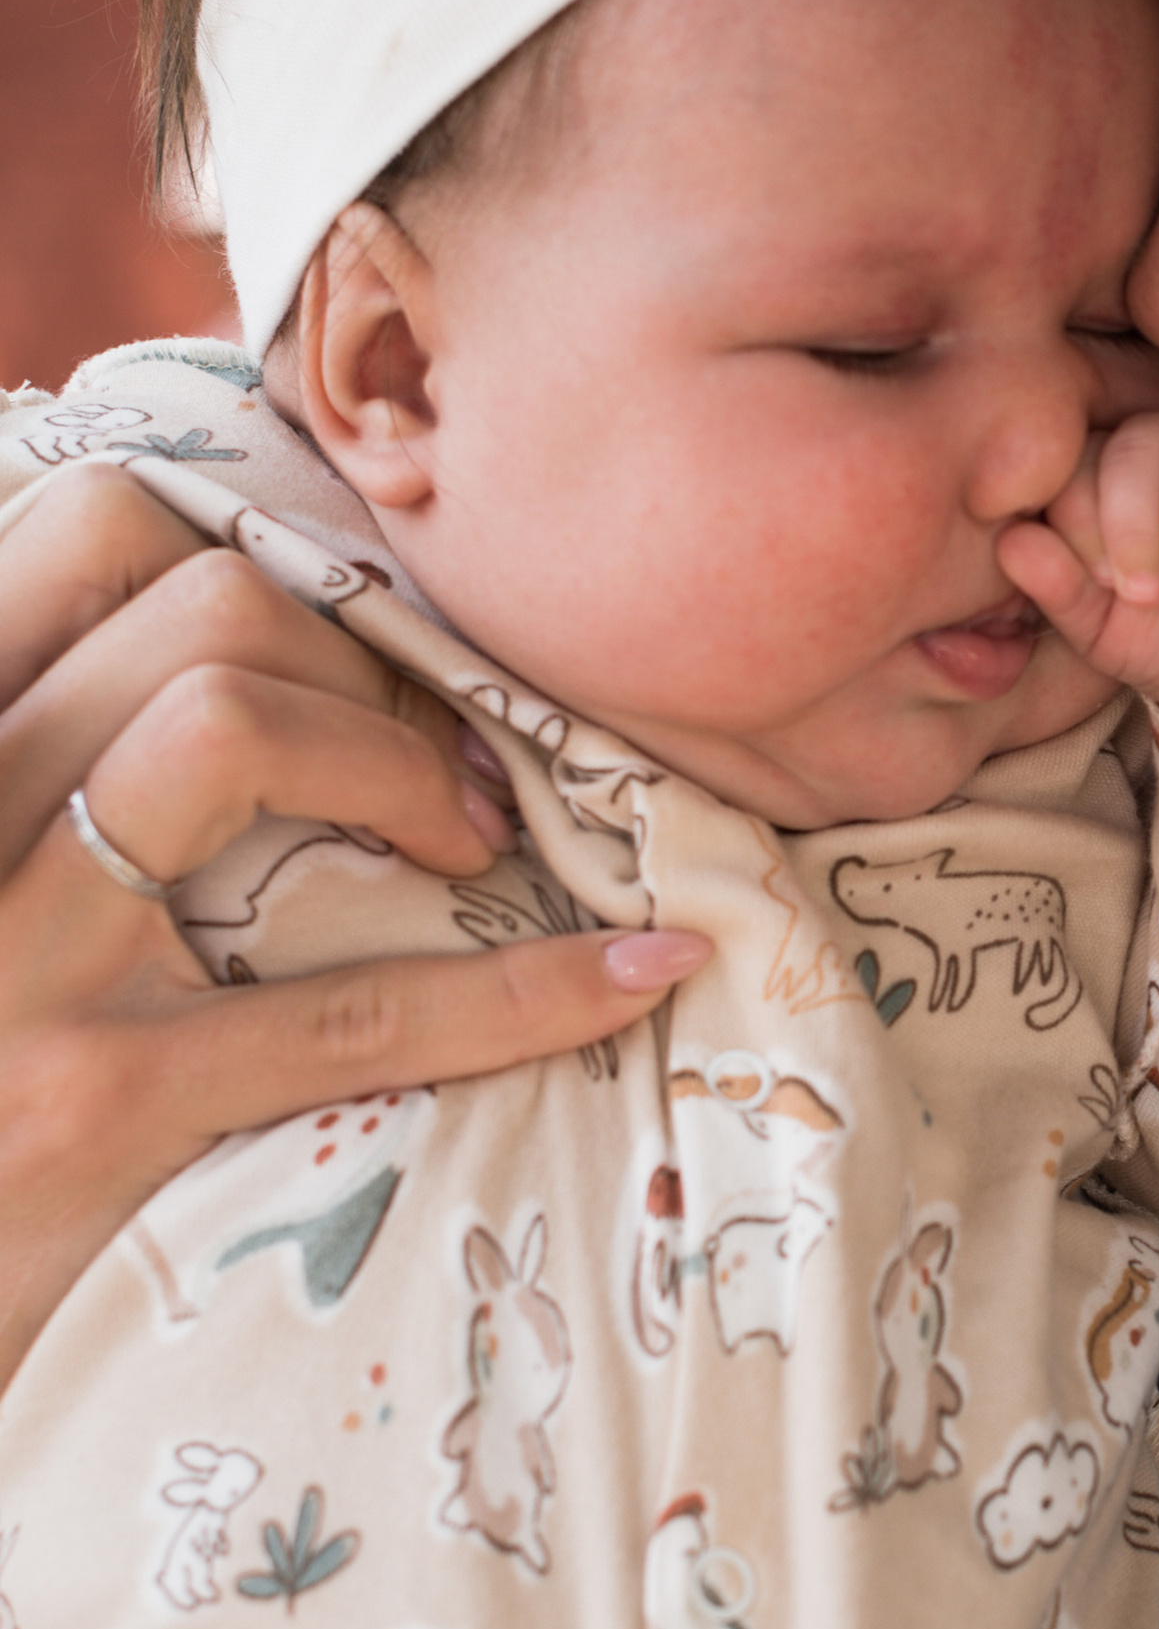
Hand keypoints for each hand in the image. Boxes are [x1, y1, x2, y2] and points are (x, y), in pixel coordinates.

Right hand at [0, 464, 704, 1394]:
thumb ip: (56, 755)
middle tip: (433, 763)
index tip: (343, 646)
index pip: (91, 523)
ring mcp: (14, 954)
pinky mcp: (98, 1105)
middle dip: (360, 661)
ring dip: (403, 761)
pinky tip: (628, 978)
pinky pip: (357, 1009)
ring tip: (469, 840)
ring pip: (235, 719)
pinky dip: (524, 987)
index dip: (256, 554)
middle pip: (197, 603)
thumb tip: (255, 656)